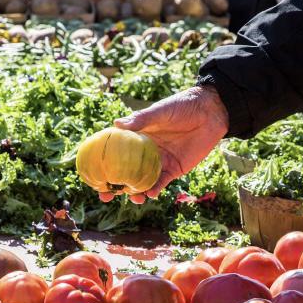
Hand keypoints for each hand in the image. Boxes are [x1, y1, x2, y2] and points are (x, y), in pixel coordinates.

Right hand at [105, 85, 228, 203]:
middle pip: (126, 171)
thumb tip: (117, 124)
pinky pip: (162, 182)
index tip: (93, 175)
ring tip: (133, 197)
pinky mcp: (175, 168)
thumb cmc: (182, 105)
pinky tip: (150, 194)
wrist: (210, 111)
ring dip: (136, 192)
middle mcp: (145, 151)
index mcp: (137, 136)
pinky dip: (156, 189)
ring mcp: (159, 161)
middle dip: (116, 186)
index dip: (103, 164)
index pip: (115, 152)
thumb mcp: (160, 111)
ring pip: (143, 181)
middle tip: (106, 196)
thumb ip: (140, 119)